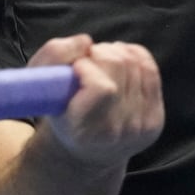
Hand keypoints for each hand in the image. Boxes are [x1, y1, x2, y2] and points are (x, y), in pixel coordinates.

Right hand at [27, 35, 163, 167]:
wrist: (86, 152)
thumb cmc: (60, 114)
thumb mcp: (39, 87)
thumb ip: (53, 56)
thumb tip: (86, 42)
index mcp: (83, 131)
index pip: (102, 88)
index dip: (87, 67)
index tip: (76, 68)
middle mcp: (117, 132)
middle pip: (119, 66)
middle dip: (99, 54)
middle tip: (86, 63)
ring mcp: (140, 127)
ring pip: (133, 62)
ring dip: (114, 53)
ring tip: (100, 66)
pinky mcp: (155, 119)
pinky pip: (149, 68)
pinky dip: (132, 56)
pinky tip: (118, 66)